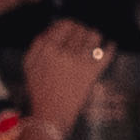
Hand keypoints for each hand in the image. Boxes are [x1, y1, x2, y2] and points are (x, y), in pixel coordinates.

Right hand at [21, 16, 107, 135]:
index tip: (72, 28)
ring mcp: (79, 62)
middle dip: (82, 30)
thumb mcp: (29, 64)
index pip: (65, 24)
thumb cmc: (39, 91)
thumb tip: (51, 30)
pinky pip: (106, 54)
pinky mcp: (91, 73)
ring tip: (95, 40)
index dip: (70, 24)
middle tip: (83, 35)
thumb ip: (37, 44)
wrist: (51, 115)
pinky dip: (110, 48)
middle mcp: (64, 52)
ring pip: (94, 36)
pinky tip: (110, 45)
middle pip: (80, 29)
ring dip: (95, 36)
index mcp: (47, 48)